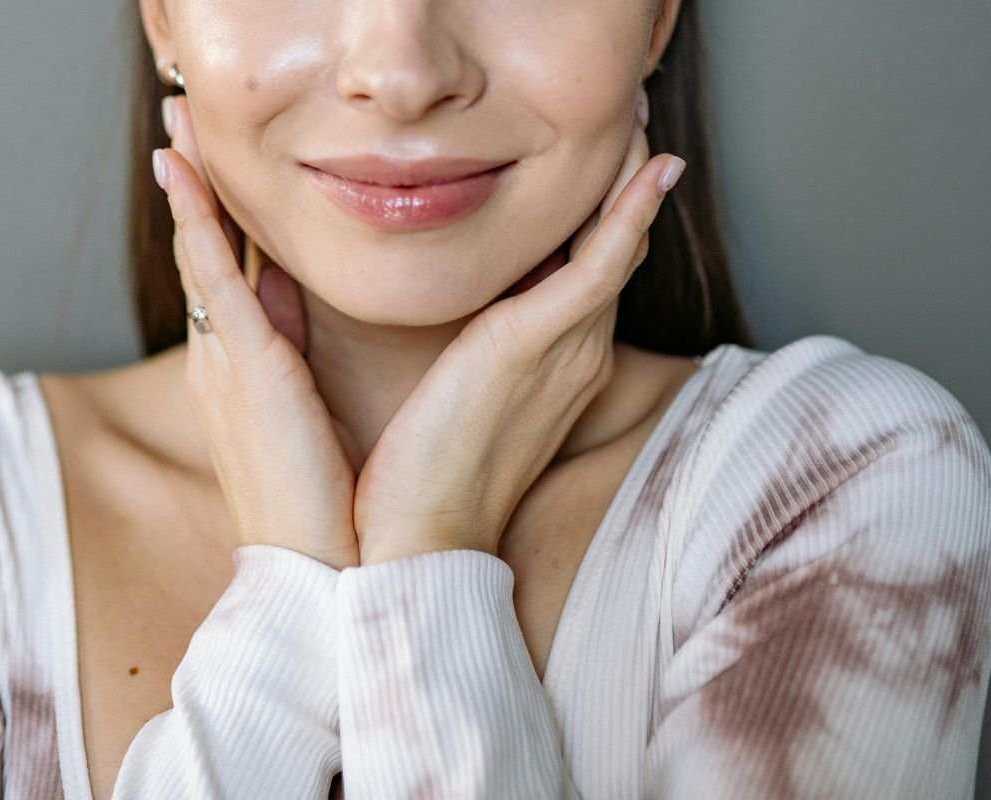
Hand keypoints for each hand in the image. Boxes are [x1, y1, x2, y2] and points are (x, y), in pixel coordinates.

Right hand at [154, 95, 361, 570]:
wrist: (323, 569)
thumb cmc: (328, 503)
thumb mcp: (310, 414)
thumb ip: (296, 353)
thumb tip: (296, 293)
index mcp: (242, 377)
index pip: (228, 283)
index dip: (217, 224)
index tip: (215, 171)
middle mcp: (221, 363)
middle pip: (206, 259)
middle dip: (196, 193)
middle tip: (185, 125)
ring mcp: (225, 363)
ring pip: (203, 256)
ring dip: (191, 189)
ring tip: (178, 125)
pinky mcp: (245, 368)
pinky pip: (211, 275)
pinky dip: (197, 220)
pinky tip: (182, 170)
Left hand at [353, 87, 681, 562]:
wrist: (417, 539)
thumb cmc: (422, 473)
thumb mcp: (452, 395)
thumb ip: (468, 350)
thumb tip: (449, 313)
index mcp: (551, 364)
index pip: (585, 274)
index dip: (595, 216)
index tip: (590, 163)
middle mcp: (574, 353)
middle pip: (611, 251)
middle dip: (620, 185)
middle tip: (624, 119)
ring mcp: (566, 349)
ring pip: (614, 246)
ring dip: (628, 181)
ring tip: (635, 119)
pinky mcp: (540, 345)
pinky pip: (602, 265)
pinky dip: (628, 216)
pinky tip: (651, 171)